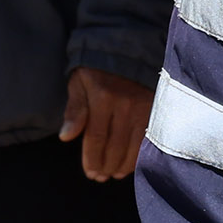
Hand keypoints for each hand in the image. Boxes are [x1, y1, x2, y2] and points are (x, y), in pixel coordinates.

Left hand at [60, 66, 152, 182]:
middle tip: (100, 177)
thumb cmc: (97, 67)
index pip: (96, 138)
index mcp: (102, 97)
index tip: (90, 173)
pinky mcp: (156, 109)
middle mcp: (125, 104)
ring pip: (133, 147)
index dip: (92, 159)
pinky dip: (139, 156)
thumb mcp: (79, 81)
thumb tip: (66, 137)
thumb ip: (74, 109)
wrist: (127, 46)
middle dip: (106, 166)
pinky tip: (130, 164)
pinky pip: (148, 140)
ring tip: (113, 174)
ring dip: (122, 165)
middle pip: (115, 146)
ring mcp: (144, 107)